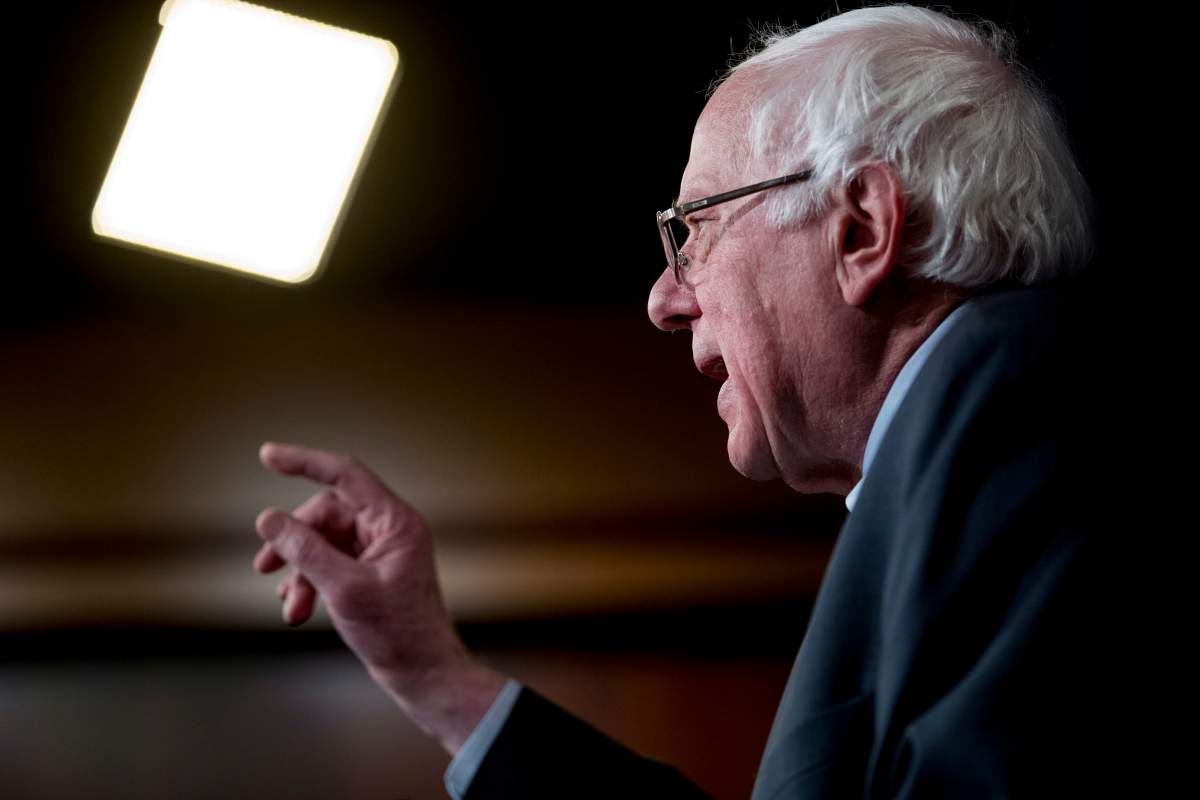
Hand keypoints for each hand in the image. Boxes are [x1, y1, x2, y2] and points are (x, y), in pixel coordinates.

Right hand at [253, 442, 504, 752]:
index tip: (267, 455)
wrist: (423, 674)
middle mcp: (389, 530)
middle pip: (327, 515)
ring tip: (289, 606)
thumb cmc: (397, 632)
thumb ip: (304, 550)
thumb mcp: (343, 588)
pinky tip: (296, 608)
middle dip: (293, 542)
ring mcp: (380, 552)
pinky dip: (310, 582)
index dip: (305, 462)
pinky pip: (330, 564)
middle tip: (264, 567)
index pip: (346, 475)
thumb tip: (268, 520)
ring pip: (324, 543)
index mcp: (395, 522)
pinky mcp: (371, 574)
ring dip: (299, 571)